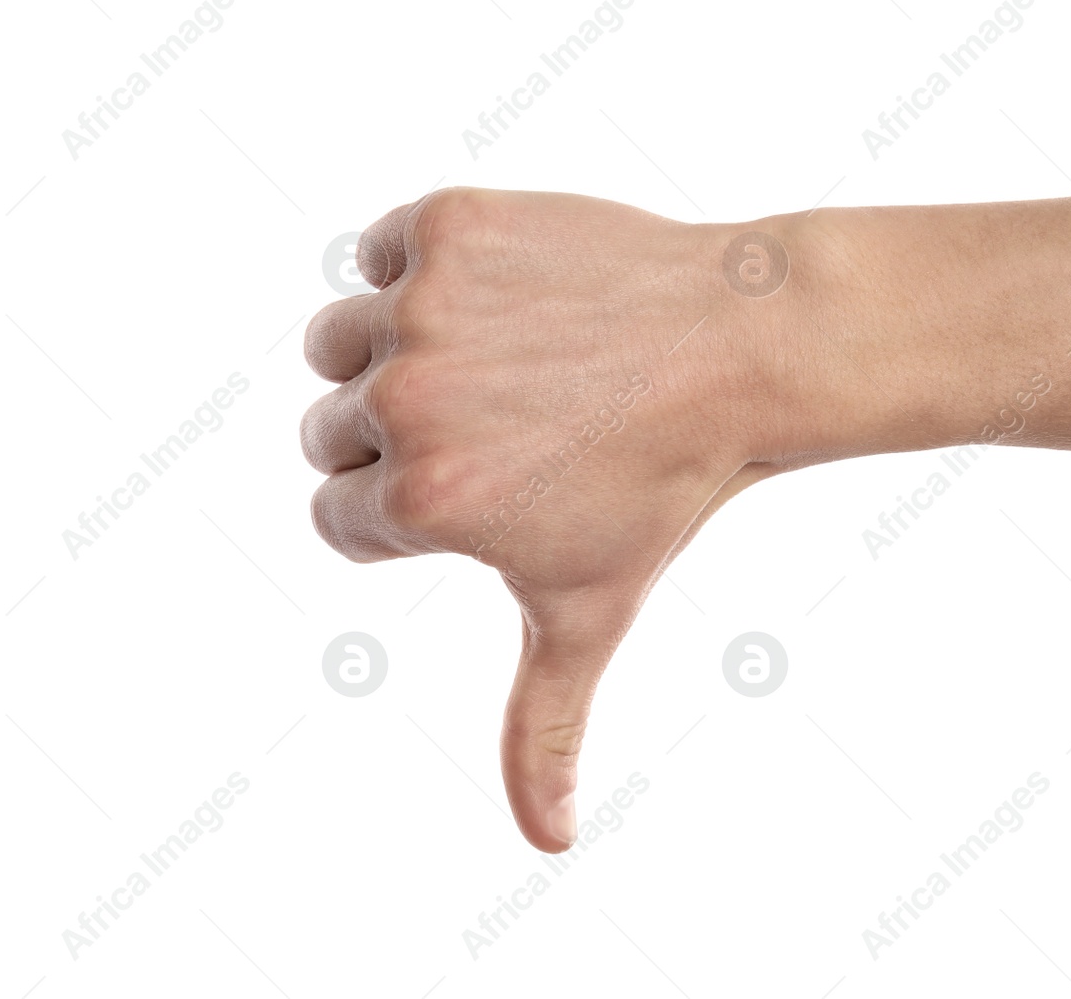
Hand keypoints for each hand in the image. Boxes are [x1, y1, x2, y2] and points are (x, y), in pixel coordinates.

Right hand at [301, 188, 813, 850]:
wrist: (741, 349)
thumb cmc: (664, 489)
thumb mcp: (588, 614)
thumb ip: (540, 730)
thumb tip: (546, 847)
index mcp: (420, 504)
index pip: (338, 518)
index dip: (410, 512)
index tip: (493, 488)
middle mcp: (406, 401)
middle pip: (328, 431)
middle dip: (396, 438)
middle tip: (505, 430)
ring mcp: (424, 306)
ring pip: (335, 341)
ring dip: (388, 355)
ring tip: (492, 365)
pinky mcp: (448, 223)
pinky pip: (379, 252)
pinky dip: (419, 270)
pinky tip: (504, 301)